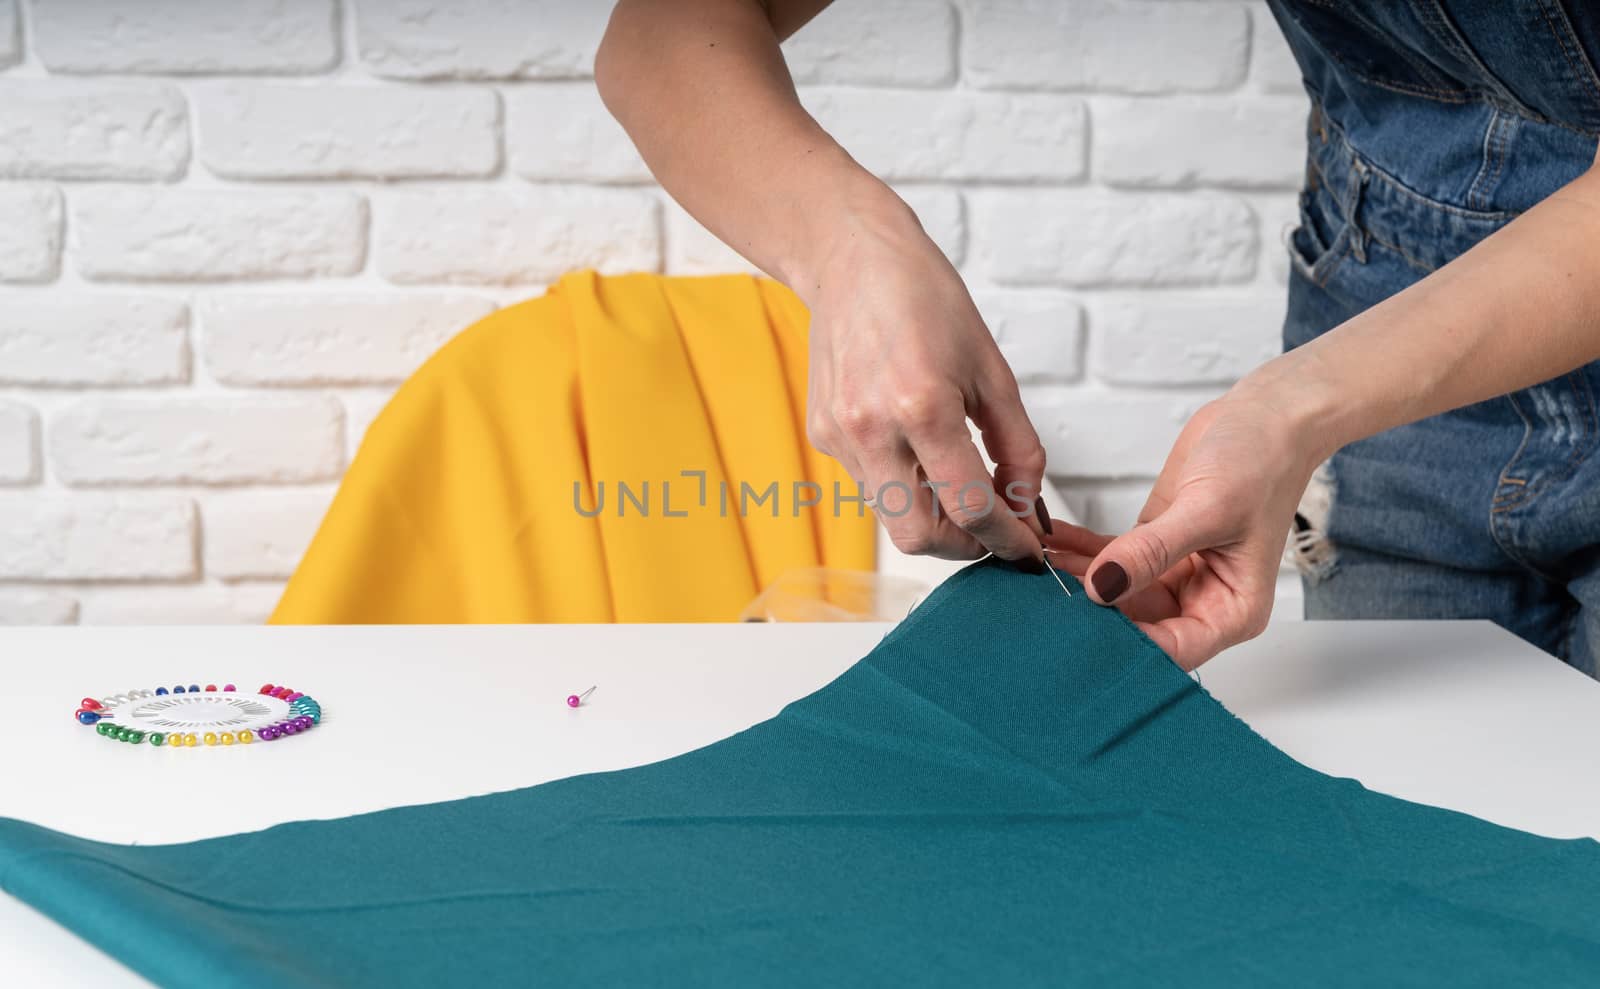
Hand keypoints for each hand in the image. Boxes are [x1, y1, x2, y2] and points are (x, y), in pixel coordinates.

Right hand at [800, 193, 1046, 564]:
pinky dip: (903, 486)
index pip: (970, 508)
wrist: (852, 261)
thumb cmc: (926, 300)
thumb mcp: (992, 370)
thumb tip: (1029, 506)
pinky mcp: (822, 436)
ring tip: (957, 480)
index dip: (1007, 539)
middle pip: (920, 536)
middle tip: (992, 528)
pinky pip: (870, 486)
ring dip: (932, 517)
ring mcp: (839, 436)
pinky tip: (916, 449)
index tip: (1026, 548)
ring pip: (891, 518)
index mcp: (922, 406)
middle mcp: (871, 428)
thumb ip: (1018, 447)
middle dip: (962, 545)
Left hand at [1042, 383, 1322, 668]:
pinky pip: (1108, 559)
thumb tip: (1103, 587)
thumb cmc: (1262, 463)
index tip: (1078, 628)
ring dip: (1075, 579)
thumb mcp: (1207, 510)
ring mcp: (1173, 575)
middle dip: (1090, 613)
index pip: (1173, 650)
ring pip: (1114, 593)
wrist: (1265, 418)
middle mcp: (1202, 601)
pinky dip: (1078, 550)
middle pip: (1137, 627)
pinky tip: (1048, 540)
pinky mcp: (1152, 547)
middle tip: (1041, 598)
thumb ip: (1153, 552)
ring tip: (1032, 565)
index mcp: (1233, 610)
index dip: (1125, 647)